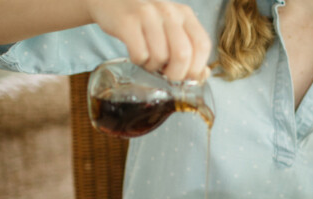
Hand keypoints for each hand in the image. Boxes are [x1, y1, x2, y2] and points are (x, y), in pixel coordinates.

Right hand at [86, 0, 211, 80]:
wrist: (110, 0)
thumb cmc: (145, 22)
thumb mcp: (171, 29)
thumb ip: (188, 50)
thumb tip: (202, 75)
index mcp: (185, 14)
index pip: (202, 45)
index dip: (196, 67)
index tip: (186, 76)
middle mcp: (169, 11)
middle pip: (183, 54)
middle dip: (175, 74)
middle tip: (166, 75)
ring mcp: (147, 14)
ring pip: (160, 56)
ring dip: (154, 67)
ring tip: (148, 60)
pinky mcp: (127, 21)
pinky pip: (140, 54)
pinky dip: (139, 62)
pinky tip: (136, 55)